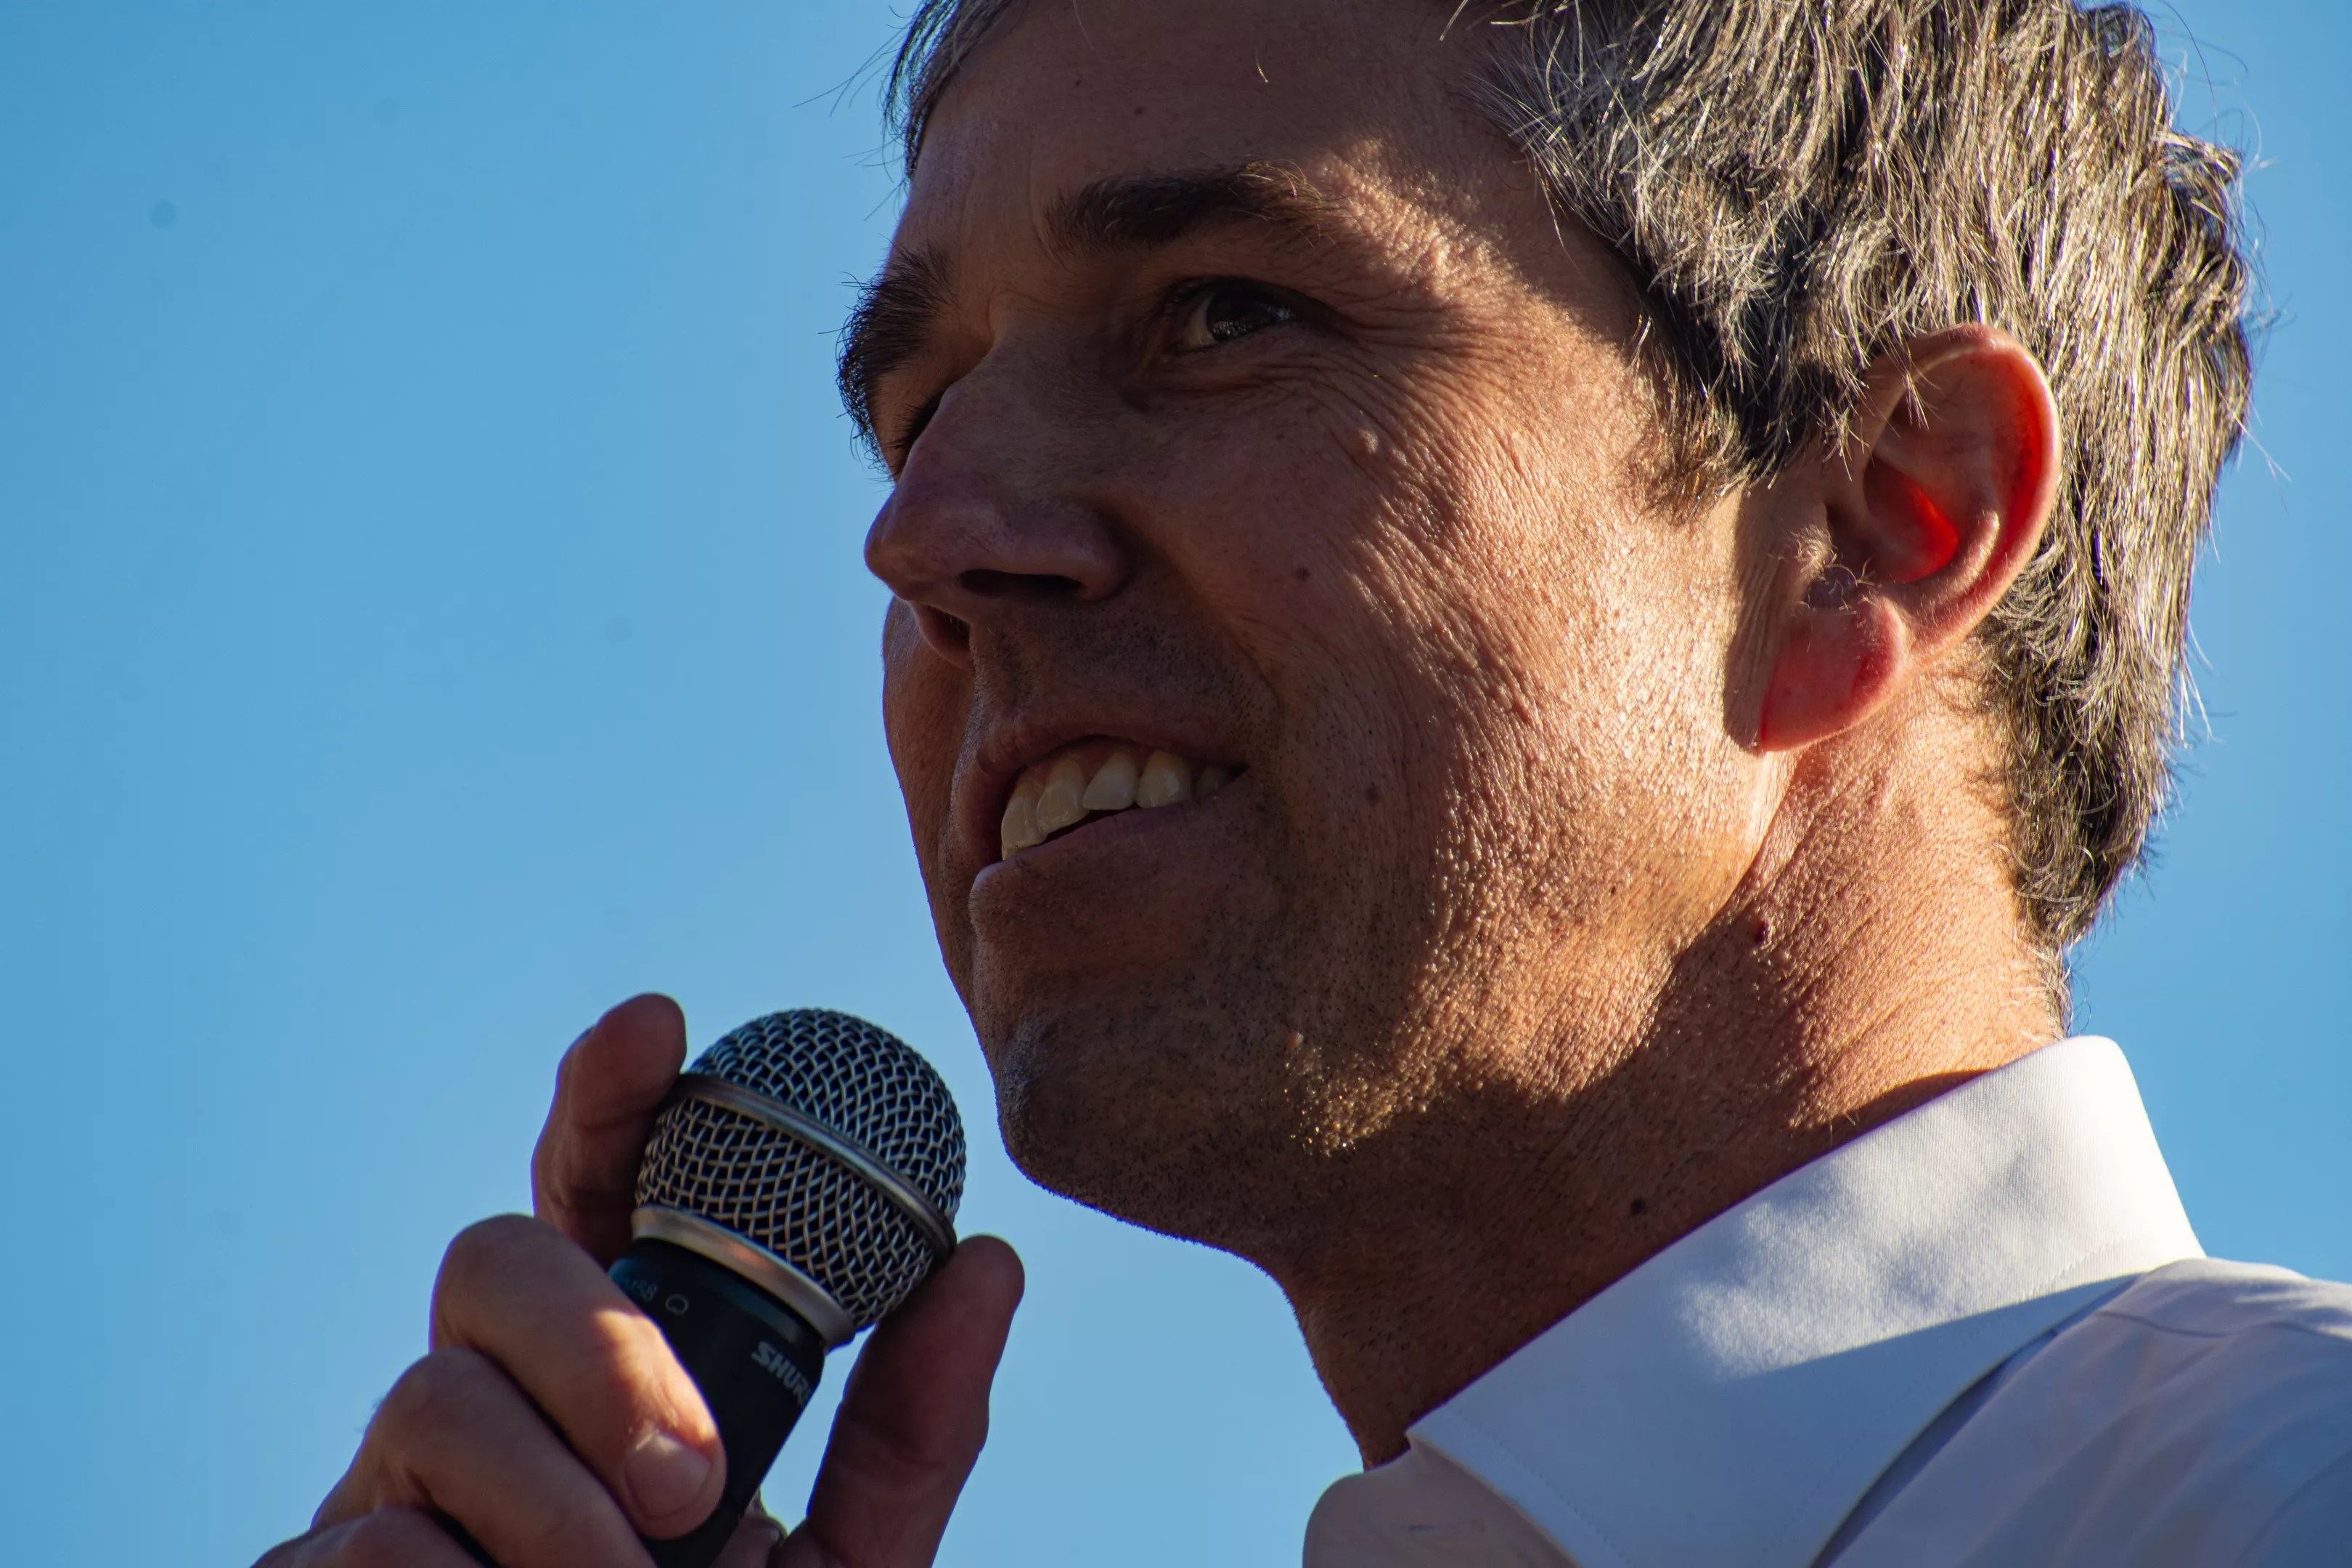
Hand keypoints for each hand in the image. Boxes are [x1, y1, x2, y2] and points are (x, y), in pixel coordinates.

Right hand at [255, 995, 1024, 1567]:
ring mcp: (388, 1493)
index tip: (659, 1024)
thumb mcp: (848, 1564)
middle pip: (493, 1256)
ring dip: (551, 1504)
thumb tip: (987, 1262)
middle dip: (594, 1342)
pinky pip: (364, 1545)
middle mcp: (490, 1404)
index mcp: (605, 1377)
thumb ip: (906, 1435)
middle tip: (691, 1478)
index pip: (591, 1197)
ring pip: (426, 1397)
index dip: (609, 1098)